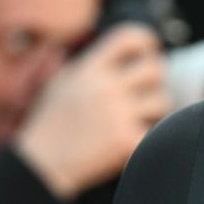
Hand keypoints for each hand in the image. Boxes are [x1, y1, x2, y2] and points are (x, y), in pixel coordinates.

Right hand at [13, 24, 170, 198]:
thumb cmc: (49, 126)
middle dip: (154, 83)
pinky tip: (133, 141)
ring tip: (136, 121)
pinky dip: (149, 138)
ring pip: (162, 102)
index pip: (130, 37)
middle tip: (144, 96)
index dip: (146, 43)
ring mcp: (118, 115)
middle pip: (155, 69)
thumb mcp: (59, 83)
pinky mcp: (127, 141)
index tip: (148, 55)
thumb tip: (111, 47)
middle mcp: (105, 88)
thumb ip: (86, 63)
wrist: (41, 165)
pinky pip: (157, 133)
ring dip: (155, 112)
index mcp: (89, 69)